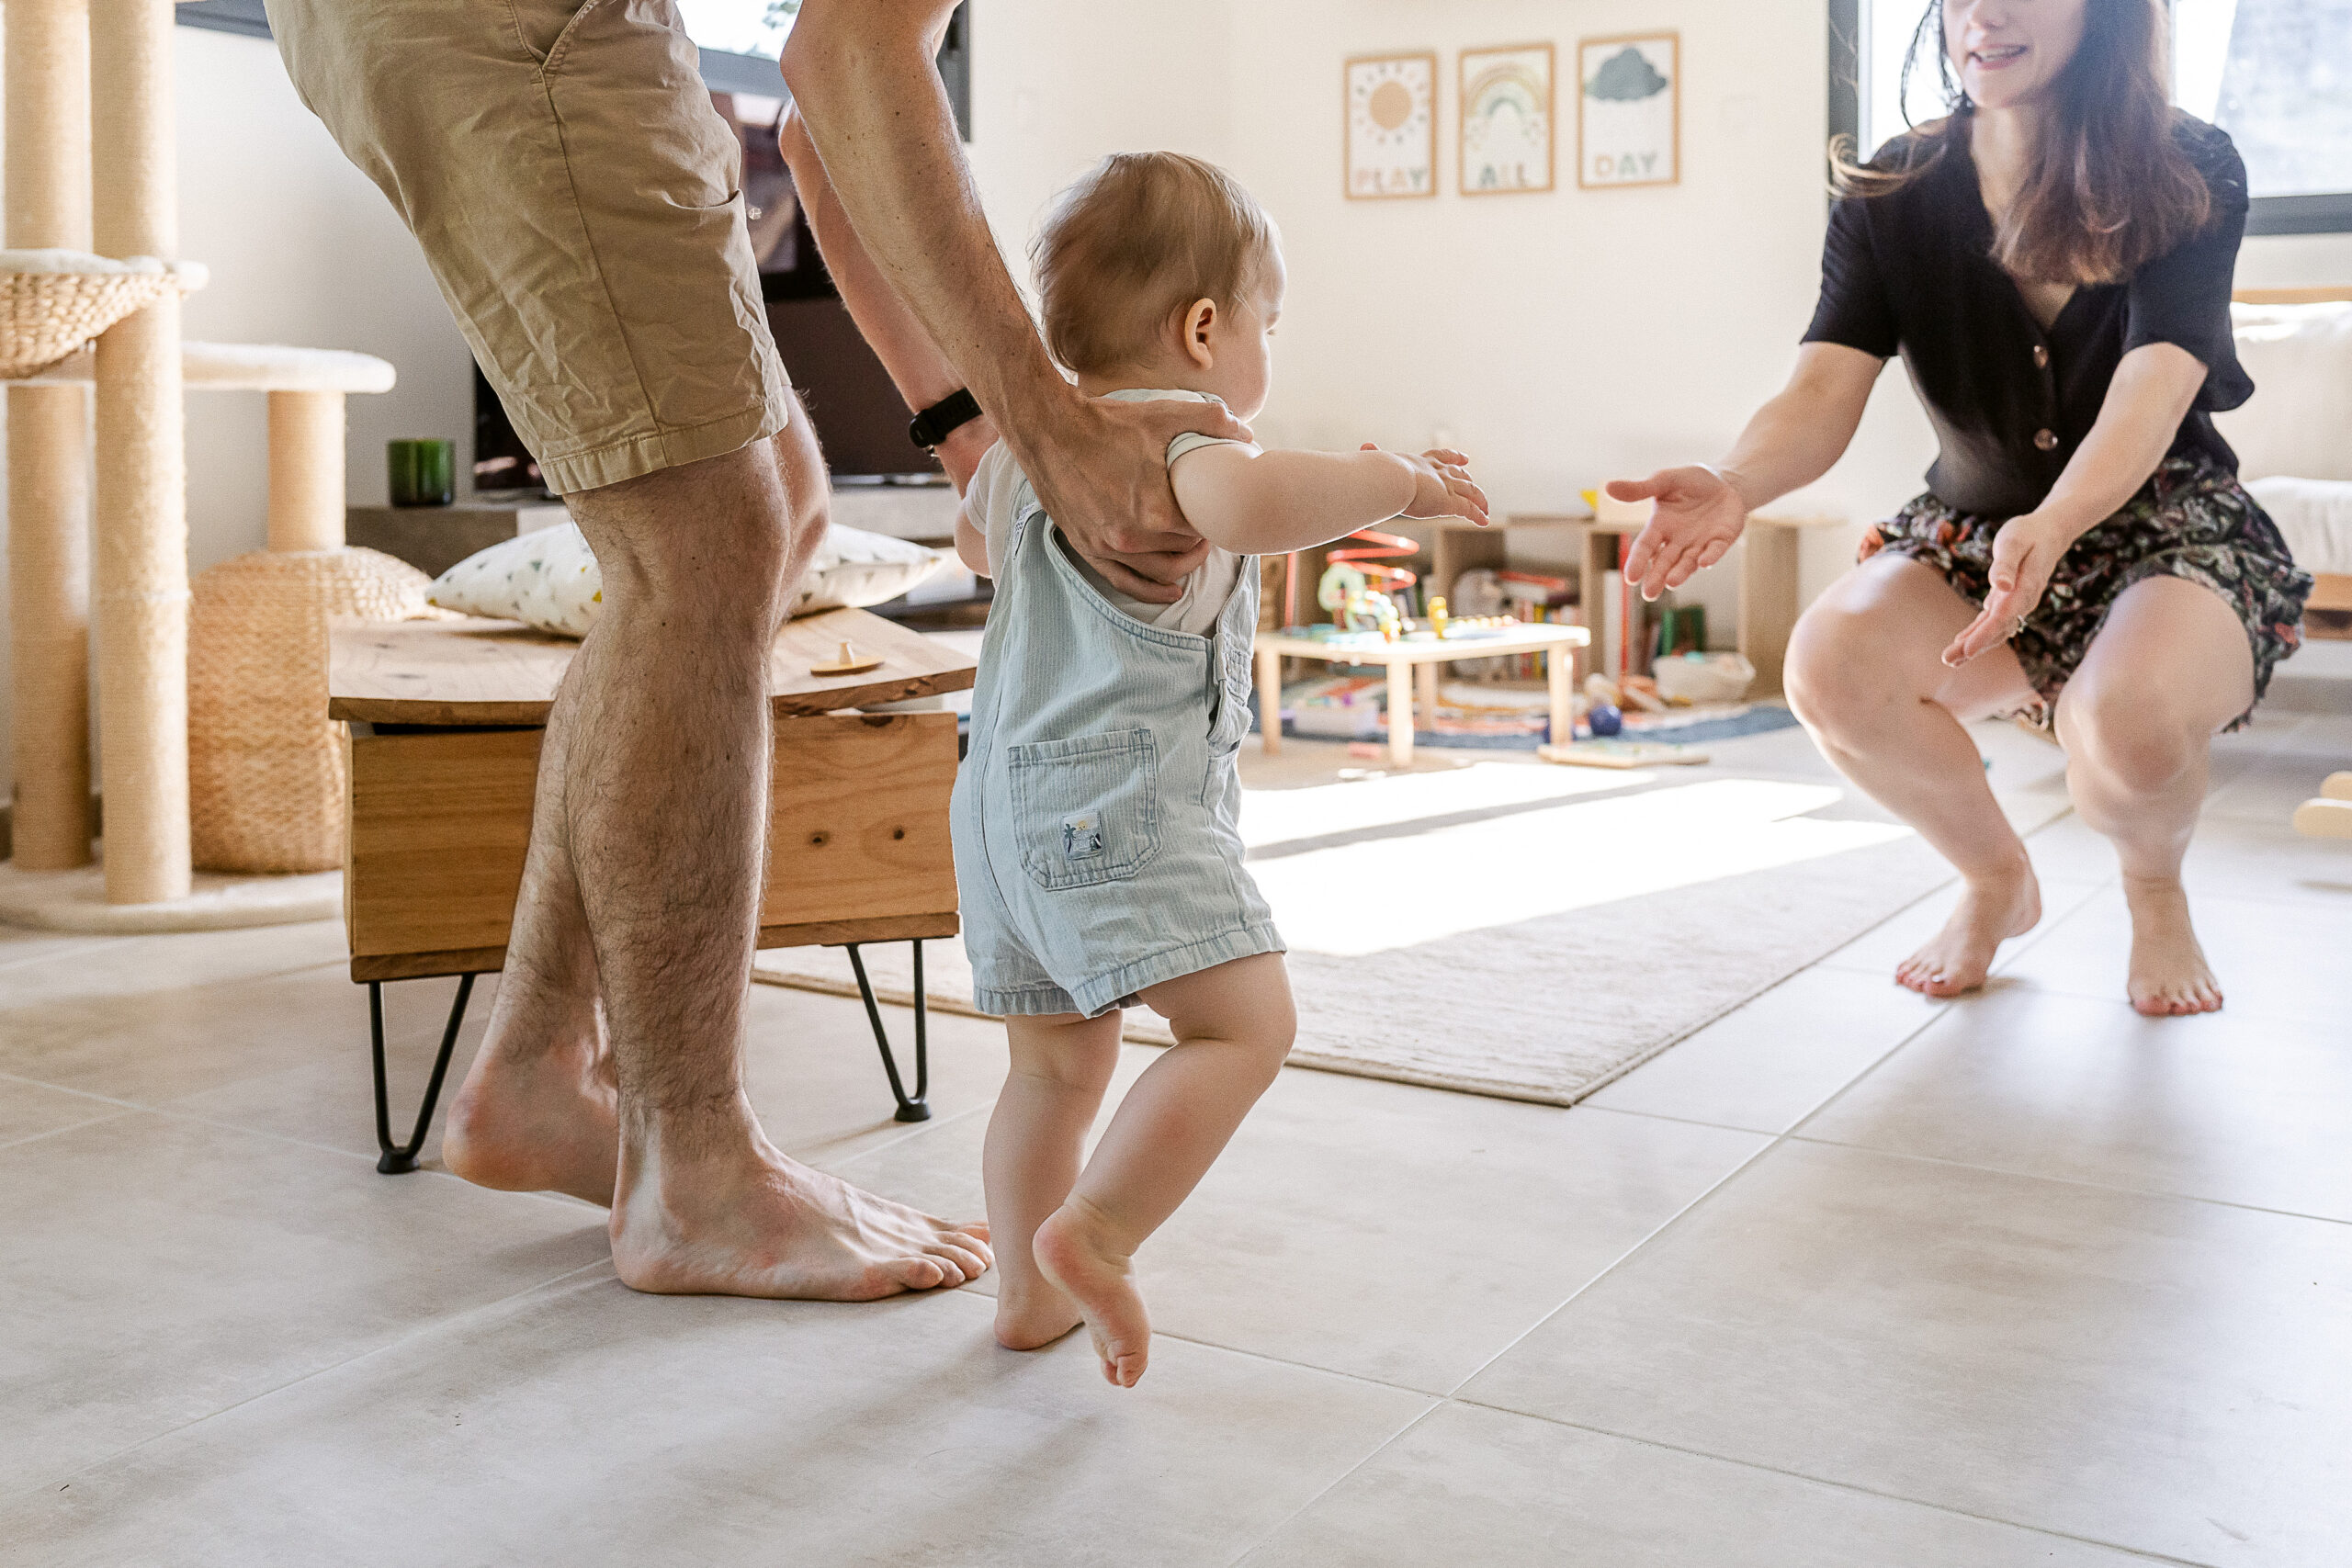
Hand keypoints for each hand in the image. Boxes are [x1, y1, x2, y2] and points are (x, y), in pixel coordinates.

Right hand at [1019, 392, 1251, 602]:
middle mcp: (1131, 538)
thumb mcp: (1162, 415)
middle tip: (1213, 526)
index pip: (1202, 530)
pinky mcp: (1087, 548)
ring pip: (1159, 573)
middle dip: (1203, 542)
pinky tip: (1171, 591)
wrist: (1048, 429)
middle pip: (1184, 552)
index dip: (1217, 521)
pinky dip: (1150, 590)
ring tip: (1196, 549)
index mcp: (1155, 511)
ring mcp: (1107, 547)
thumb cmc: (1106, 423)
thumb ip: (1209, 420)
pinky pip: (1124, 582)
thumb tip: (1245, 432)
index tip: (1223, 512)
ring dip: (1183, 565)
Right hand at [1365, 444, 1489, 524]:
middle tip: (1475, 484)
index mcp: (1421, 462)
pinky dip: (1478, 515)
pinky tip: (1485, 522)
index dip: (1453, 457)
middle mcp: (1437, 472)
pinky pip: (1469, 509)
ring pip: (1470, 492)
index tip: (1464, 458)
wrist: (1392, 476)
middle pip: (1460, 475)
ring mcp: (1445, 486)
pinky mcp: (1449, 501)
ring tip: (1485, 508)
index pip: (1441, 457)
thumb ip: (1374, 455)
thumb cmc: (1382, 471)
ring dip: (1479, 500)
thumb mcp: (1379, 462)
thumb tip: (1365, 446)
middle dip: (1469, 480)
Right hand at [1612, 466, 1747, 600]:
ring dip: (1680, 573)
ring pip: (1687, 562)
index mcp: (1660, 527)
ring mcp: (1699, 543)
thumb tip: (1607, 487)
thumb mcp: (1664, 481)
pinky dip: (1710, 557)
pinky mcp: (1721, 540)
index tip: (1631, 578)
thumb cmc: (1689, 482)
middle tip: (1649, 593)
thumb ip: (1639, 489)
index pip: (1645, 547)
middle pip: (1664, 562)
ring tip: (1671, 583)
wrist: (1724, 482)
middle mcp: (1677, 540)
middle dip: (1657, 577)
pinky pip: (1715, 550)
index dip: (1638, 561)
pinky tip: (1704, 562)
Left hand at [1942, 512, 2067, 666]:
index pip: (2003, 616)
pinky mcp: (2009, 602)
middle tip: (1948, 659)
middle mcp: (2023, 600)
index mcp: (2025, 587)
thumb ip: (2006, 563)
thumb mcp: (2014, 541)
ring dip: (1974, 645)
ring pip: (1995, 630)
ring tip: (1951, 659)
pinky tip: (1961, 645)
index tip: (1967, 650)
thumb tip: (2000, 586)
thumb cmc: (2028, 533)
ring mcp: (2017, 603)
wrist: (2048, 534)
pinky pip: (1992, 622)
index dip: (1985, 634)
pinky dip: (1977, 634)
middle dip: (1974, 646)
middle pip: (1997, 629)